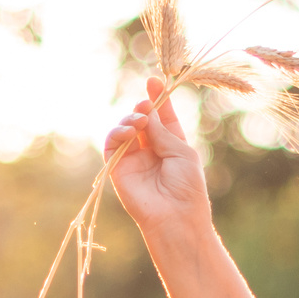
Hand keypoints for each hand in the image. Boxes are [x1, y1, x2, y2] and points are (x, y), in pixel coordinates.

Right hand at [103, 82, 212, 243]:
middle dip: (143, 109)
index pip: (162, 117)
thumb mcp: (180, 152)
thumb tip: (146, 112)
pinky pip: (111, 145)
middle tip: (146, 106)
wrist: (176, 216)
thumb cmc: (187, 186)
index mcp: (171, 146)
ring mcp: (133, 160)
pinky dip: (117, 133)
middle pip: (142, 120)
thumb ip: (161, 131)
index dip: (158, 99)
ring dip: (130, 120)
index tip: (153, 81)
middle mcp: (151, 150)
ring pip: (124, 130)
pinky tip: (129, 132)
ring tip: (139, 122)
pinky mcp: (118, 170)